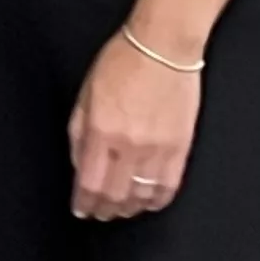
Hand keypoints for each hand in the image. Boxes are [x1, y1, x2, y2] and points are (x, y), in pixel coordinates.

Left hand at [68, 30, 200, 219]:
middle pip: (115, 194)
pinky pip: (169, 185)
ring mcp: (157, 147)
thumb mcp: (86, 94)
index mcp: (101, 130)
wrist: (164, 46)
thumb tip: (78, 164)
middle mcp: (129, 144)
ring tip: (122, 210)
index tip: (81, 209)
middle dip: (105, 210)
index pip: (90, 183)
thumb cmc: (122, 63)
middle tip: (100, 214)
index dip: (84, 202)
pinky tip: (149, 202)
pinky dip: (157, 199)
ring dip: (129, 208)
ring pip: (142, 195)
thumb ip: (79, 132)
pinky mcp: (180, 146)